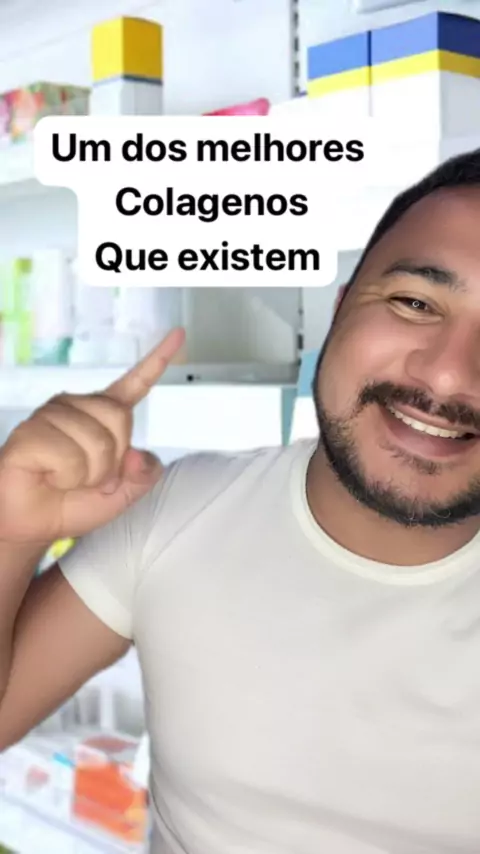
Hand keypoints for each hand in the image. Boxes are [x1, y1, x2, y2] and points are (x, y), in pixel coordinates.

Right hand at [0, 328, 184, 543]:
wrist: (32, 525)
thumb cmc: (72, 503)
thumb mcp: (123, 494)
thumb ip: (144, 475)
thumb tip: (137, 455)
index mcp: (102, 415)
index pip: (135, 383)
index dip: (158, 360)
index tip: (179, 334)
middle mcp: (77, 407)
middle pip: (121, 419)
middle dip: (112, 461)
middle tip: (89, 477)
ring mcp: (51, 416)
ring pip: (97, 443)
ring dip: (88, 475)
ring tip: (64, 478)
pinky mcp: (30, 432)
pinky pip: (69, 456)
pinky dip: (65, 478)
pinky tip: (48, 476)